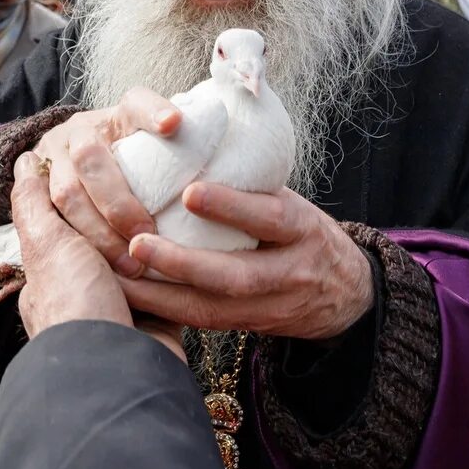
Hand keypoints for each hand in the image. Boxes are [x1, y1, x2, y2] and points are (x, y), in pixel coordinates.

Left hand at [11, 152, 183, 357]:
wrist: (117, 367)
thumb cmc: (75, 305)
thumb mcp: (47, 245)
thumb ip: (33, 205)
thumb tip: (23, 163)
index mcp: (54, 275)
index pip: (72, 220)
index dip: (92, 196)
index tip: (115, 167)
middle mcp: (86, 292)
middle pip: (111, 239)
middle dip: (129, 220)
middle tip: (155, 190)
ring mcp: (123, 307)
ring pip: (144, 259)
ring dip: (159, 241)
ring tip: (183, 206)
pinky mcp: (159, 318)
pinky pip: (173, 284)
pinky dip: (183, 265)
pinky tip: (198, 238)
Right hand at [33, 88, 181, 276]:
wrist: (83, 168)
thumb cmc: (140, 171)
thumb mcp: (159, 156)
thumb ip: (183, 155)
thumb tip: (223, 163)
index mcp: (120, 115)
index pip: (137, 104)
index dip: (152, 112)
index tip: (174, 125)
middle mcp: (82, 129)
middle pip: (90, 157)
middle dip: (119, 201)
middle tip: (146, 233)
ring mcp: (54, 156)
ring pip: (66, 193)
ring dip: (98, 230)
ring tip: (129, 261)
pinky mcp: (34, 186)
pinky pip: (46, 217)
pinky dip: (77, 243)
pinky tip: (100, 266)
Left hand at [121, 182, 374, 340]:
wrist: (346, 293)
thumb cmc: (304, 232)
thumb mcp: (294, 202)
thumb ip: (253, 185)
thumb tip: (195, 140)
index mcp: (303, 229)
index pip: (271, 217)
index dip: (231, 206)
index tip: (189, 192)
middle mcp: (290, 272)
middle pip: (237, 275)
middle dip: (183, 263)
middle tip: (138, 243)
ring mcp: (271, 307)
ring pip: (214, 310)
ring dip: (163, 295)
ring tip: (122, 276)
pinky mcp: (249, 328)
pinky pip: (203, 323)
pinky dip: (165, 311)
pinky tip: (132, 297)